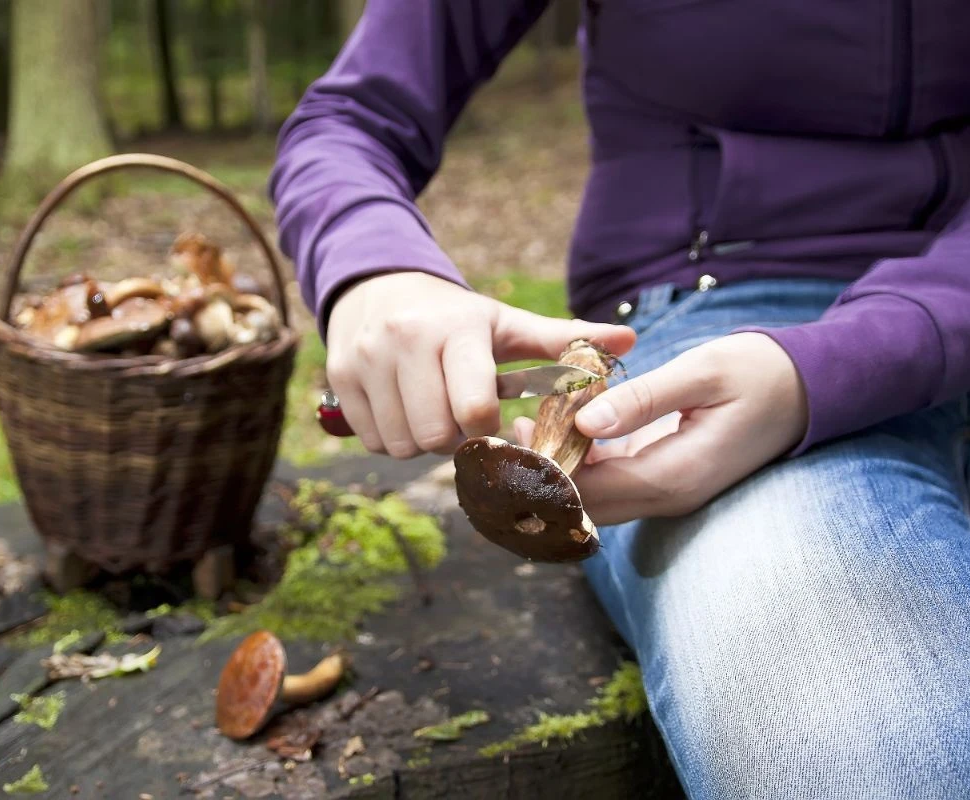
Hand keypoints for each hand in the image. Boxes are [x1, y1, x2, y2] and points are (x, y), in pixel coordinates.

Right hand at [325, 271, 636, 457]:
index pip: (473, 407)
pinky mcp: (339, 376)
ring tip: (434, 413)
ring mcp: (366, 358)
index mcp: (455, 330)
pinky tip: (406, 411)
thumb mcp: (508, 324)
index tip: (493, 422)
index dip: (488, 430)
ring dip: (423, 442)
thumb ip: (565, 340)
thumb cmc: (457, 318)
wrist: (379, 287)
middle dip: (454, 441)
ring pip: (401, 443)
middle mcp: (404, 340)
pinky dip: (393, 439)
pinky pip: (371, 439)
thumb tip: (630, 341)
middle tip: (462, 421)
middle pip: (434, 435)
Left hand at [512, 332, 807, 521]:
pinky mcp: (666, 478)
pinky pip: (613, 482)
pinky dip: (582, 463)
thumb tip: (584, 424)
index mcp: (674, 476)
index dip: (545, 471)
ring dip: (559, 471)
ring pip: (596, 499)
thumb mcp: (700, 374)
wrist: (808, 389)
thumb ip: (641, 400)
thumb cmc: (757, 373)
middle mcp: (668, 497)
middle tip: (508, 431)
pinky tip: (560, 428)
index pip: (591, 491)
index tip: (514, 436)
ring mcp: (668, 492)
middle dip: (543, 476)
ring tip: (524, 425)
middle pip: (586, 506)